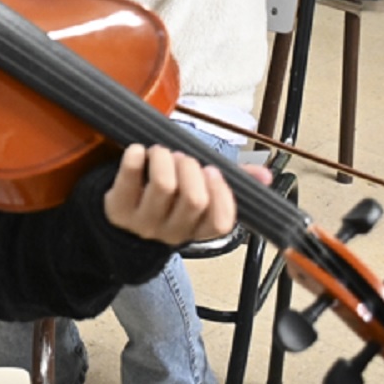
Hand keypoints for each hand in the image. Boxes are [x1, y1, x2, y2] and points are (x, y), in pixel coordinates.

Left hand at [102, 144, 263, 246]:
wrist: (119, 224)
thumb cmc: (166, 203)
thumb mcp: (197, 198)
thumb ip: (232, 183)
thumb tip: (265, 175)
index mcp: (197, 229)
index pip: (220, 223)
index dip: (221, 194)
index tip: (213, 171)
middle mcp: (172, 231)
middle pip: (193, 199)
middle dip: (192, 169)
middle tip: (182, 158)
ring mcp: (144, 223)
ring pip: (164, 186)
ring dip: (165, 159)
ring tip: (161, 152)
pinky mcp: (117, 209)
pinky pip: (129, 179)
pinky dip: (135, 158)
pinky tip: (137, 152)